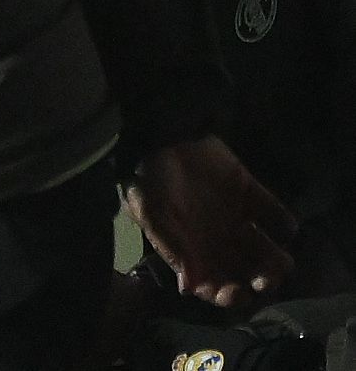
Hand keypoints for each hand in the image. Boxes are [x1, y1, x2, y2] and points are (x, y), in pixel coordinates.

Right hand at [132, 134, 294, 305]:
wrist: (161, 136)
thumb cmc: (148, 181)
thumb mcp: (151, 216)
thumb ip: (172, 249)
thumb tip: (188, 288)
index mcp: (194, 252)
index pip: (215, 285)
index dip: (227, 295)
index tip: (235, 293)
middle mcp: (218, 242)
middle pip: (246, 273)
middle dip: (259, 283)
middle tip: (264, 280)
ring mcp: (237, 220)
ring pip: (266, 252)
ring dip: (276, 262)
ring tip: (279, 262)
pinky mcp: (251, 196)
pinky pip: (276, 216)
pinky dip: (284, 225)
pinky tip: (281, 227)